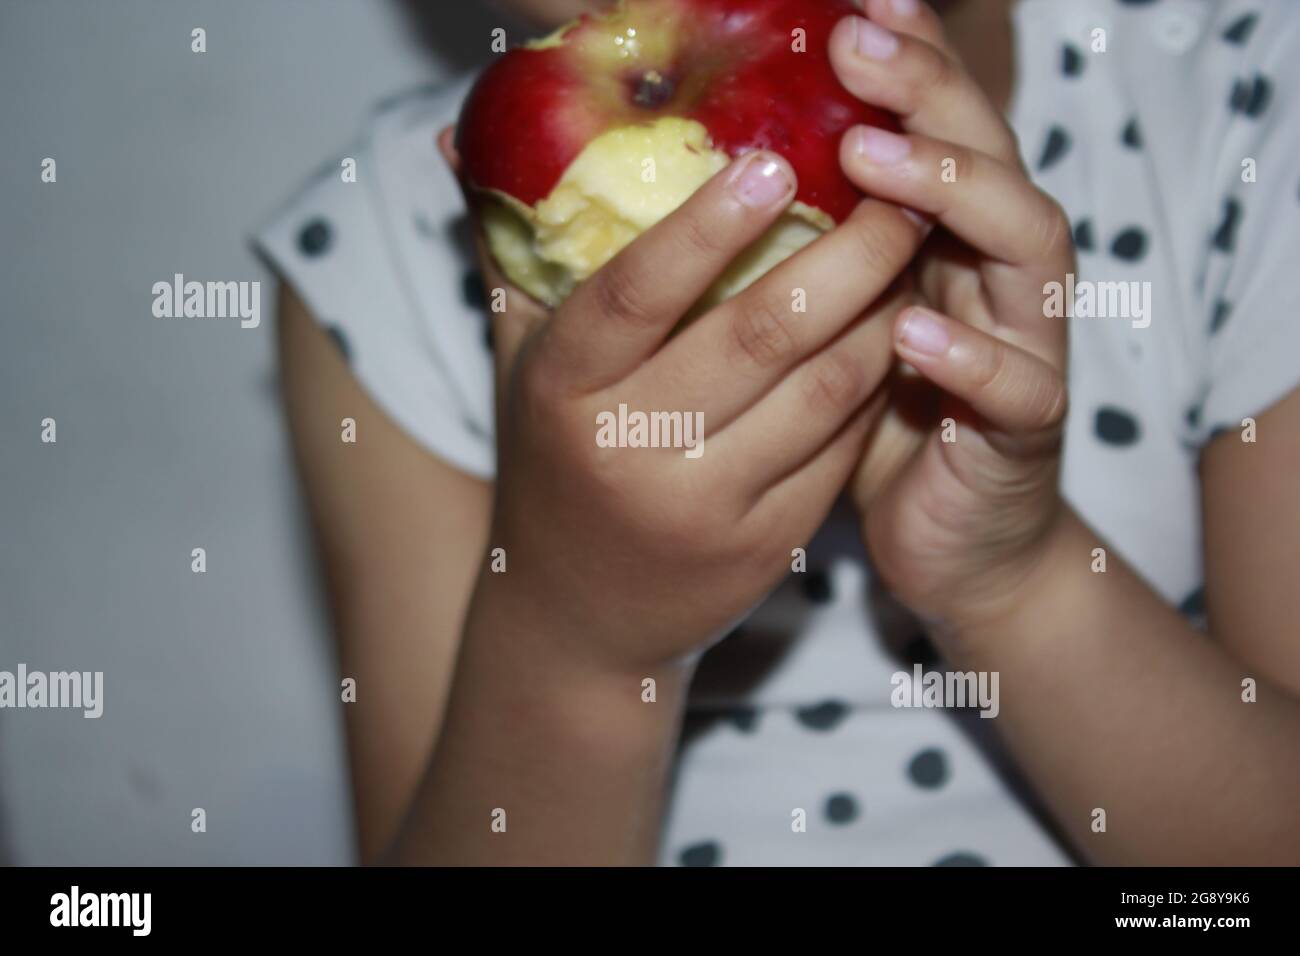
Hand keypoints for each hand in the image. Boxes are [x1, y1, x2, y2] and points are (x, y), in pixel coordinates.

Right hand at [441, 128, 925, 674]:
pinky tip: (895, 335)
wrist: (575, 618)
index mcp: (561, 391)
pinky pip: (840, 450)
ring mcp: (704, 508)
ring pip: (822, 391)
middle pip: (759, 334)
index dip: (707, 225)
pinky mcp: (765, 549)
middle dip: (848, 254)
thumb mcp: (517, 364)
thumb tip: (461, 132)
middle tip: (898, 193)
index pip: (636, 292)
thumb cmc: (551, 464)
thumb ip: (507, 250)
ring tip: (910, 252)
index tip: (776, 159)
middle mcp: (629, 451)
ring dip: (880, 313)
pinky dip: (875, 386)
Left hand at [826, 0, 1073, 633]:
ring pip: (1027, 247)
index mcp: (950, 240)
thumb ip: (808, 256)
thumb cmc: (878, 424)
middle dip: (930, 96)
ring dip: (955, 195)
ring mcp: (1026, 344)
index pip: (941, 129)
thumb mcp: (836, 326)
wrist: (954, 541)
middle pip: (991, 159)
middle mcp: (998, 272)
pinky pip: (1016, 385)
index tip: (853, 8)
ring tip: (878, 159)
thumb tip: (711, 183)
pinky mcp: (1027, 430)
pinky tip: (911, 330)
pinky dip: (971, 354)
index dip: (910, 63)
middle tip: (860, 45)